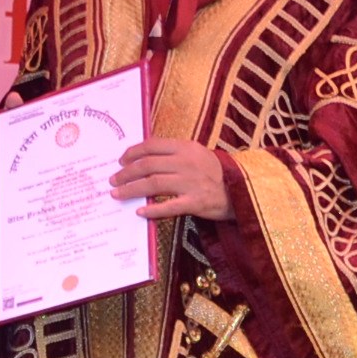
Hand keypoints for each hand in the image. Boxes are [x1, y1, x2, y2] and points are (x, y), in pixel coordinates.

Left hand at [111, 137, 229, 221]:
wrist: (243, 189)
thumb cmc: (215, 172)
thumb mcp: (197, 154)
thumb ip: (174, 153)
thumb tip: (144, 159)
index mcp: (186, 147)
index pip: (152, 145)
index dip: (132, 152)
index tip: (121, 160)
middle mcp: (187, 162)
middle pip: (148, 165)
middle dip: (126, 173)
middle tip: (113, 180)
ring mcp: (191, 182)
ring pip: (153, 183)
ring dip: (132, 189)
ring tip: (118, 194)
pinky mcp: (196, 202)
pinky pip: (169, 206)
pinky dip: (153, 209)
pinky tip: (140, 212)